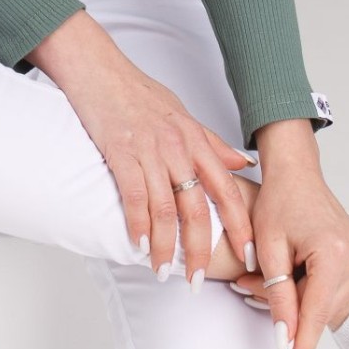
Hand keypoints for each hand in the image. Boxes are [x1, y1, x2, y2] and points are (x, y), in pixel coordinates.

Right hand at [27, 10, 256, 284]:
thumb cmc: (138, 91)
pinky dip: (137, 225)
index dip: (239, 225)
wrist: (99, 68)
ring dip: (165, 247)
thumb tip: (242, 163)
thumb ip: (211, 142)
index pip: (226, 189)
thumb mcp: (182, 113)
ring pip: (165, 210)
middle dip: (200, 250)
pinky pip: (134, 197)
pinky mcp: (121, 152)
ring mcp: (149, 150)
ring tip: (162, 271)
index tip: (248, 255)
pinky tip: (137, 246)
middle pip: (197, 208)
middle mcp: (177, 147)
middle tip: (198, 280)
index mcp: (195, 139)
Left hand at [232, 161, 348, 348]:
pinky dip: (310, 289)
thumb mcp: (268, 246)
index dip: (302, 348)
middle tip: (249, 286)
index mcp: (334, 253)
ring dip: (297, 298)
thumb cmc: (279, 199)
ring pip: (326, 304)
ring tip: (268, 272)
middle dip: (287, 309)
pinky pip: (333, 291)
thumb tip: (284, 339)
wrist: (297, 171)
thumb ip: (277, 294)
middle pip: (320, 310)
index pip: (316, 314)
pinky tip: (290, 270)